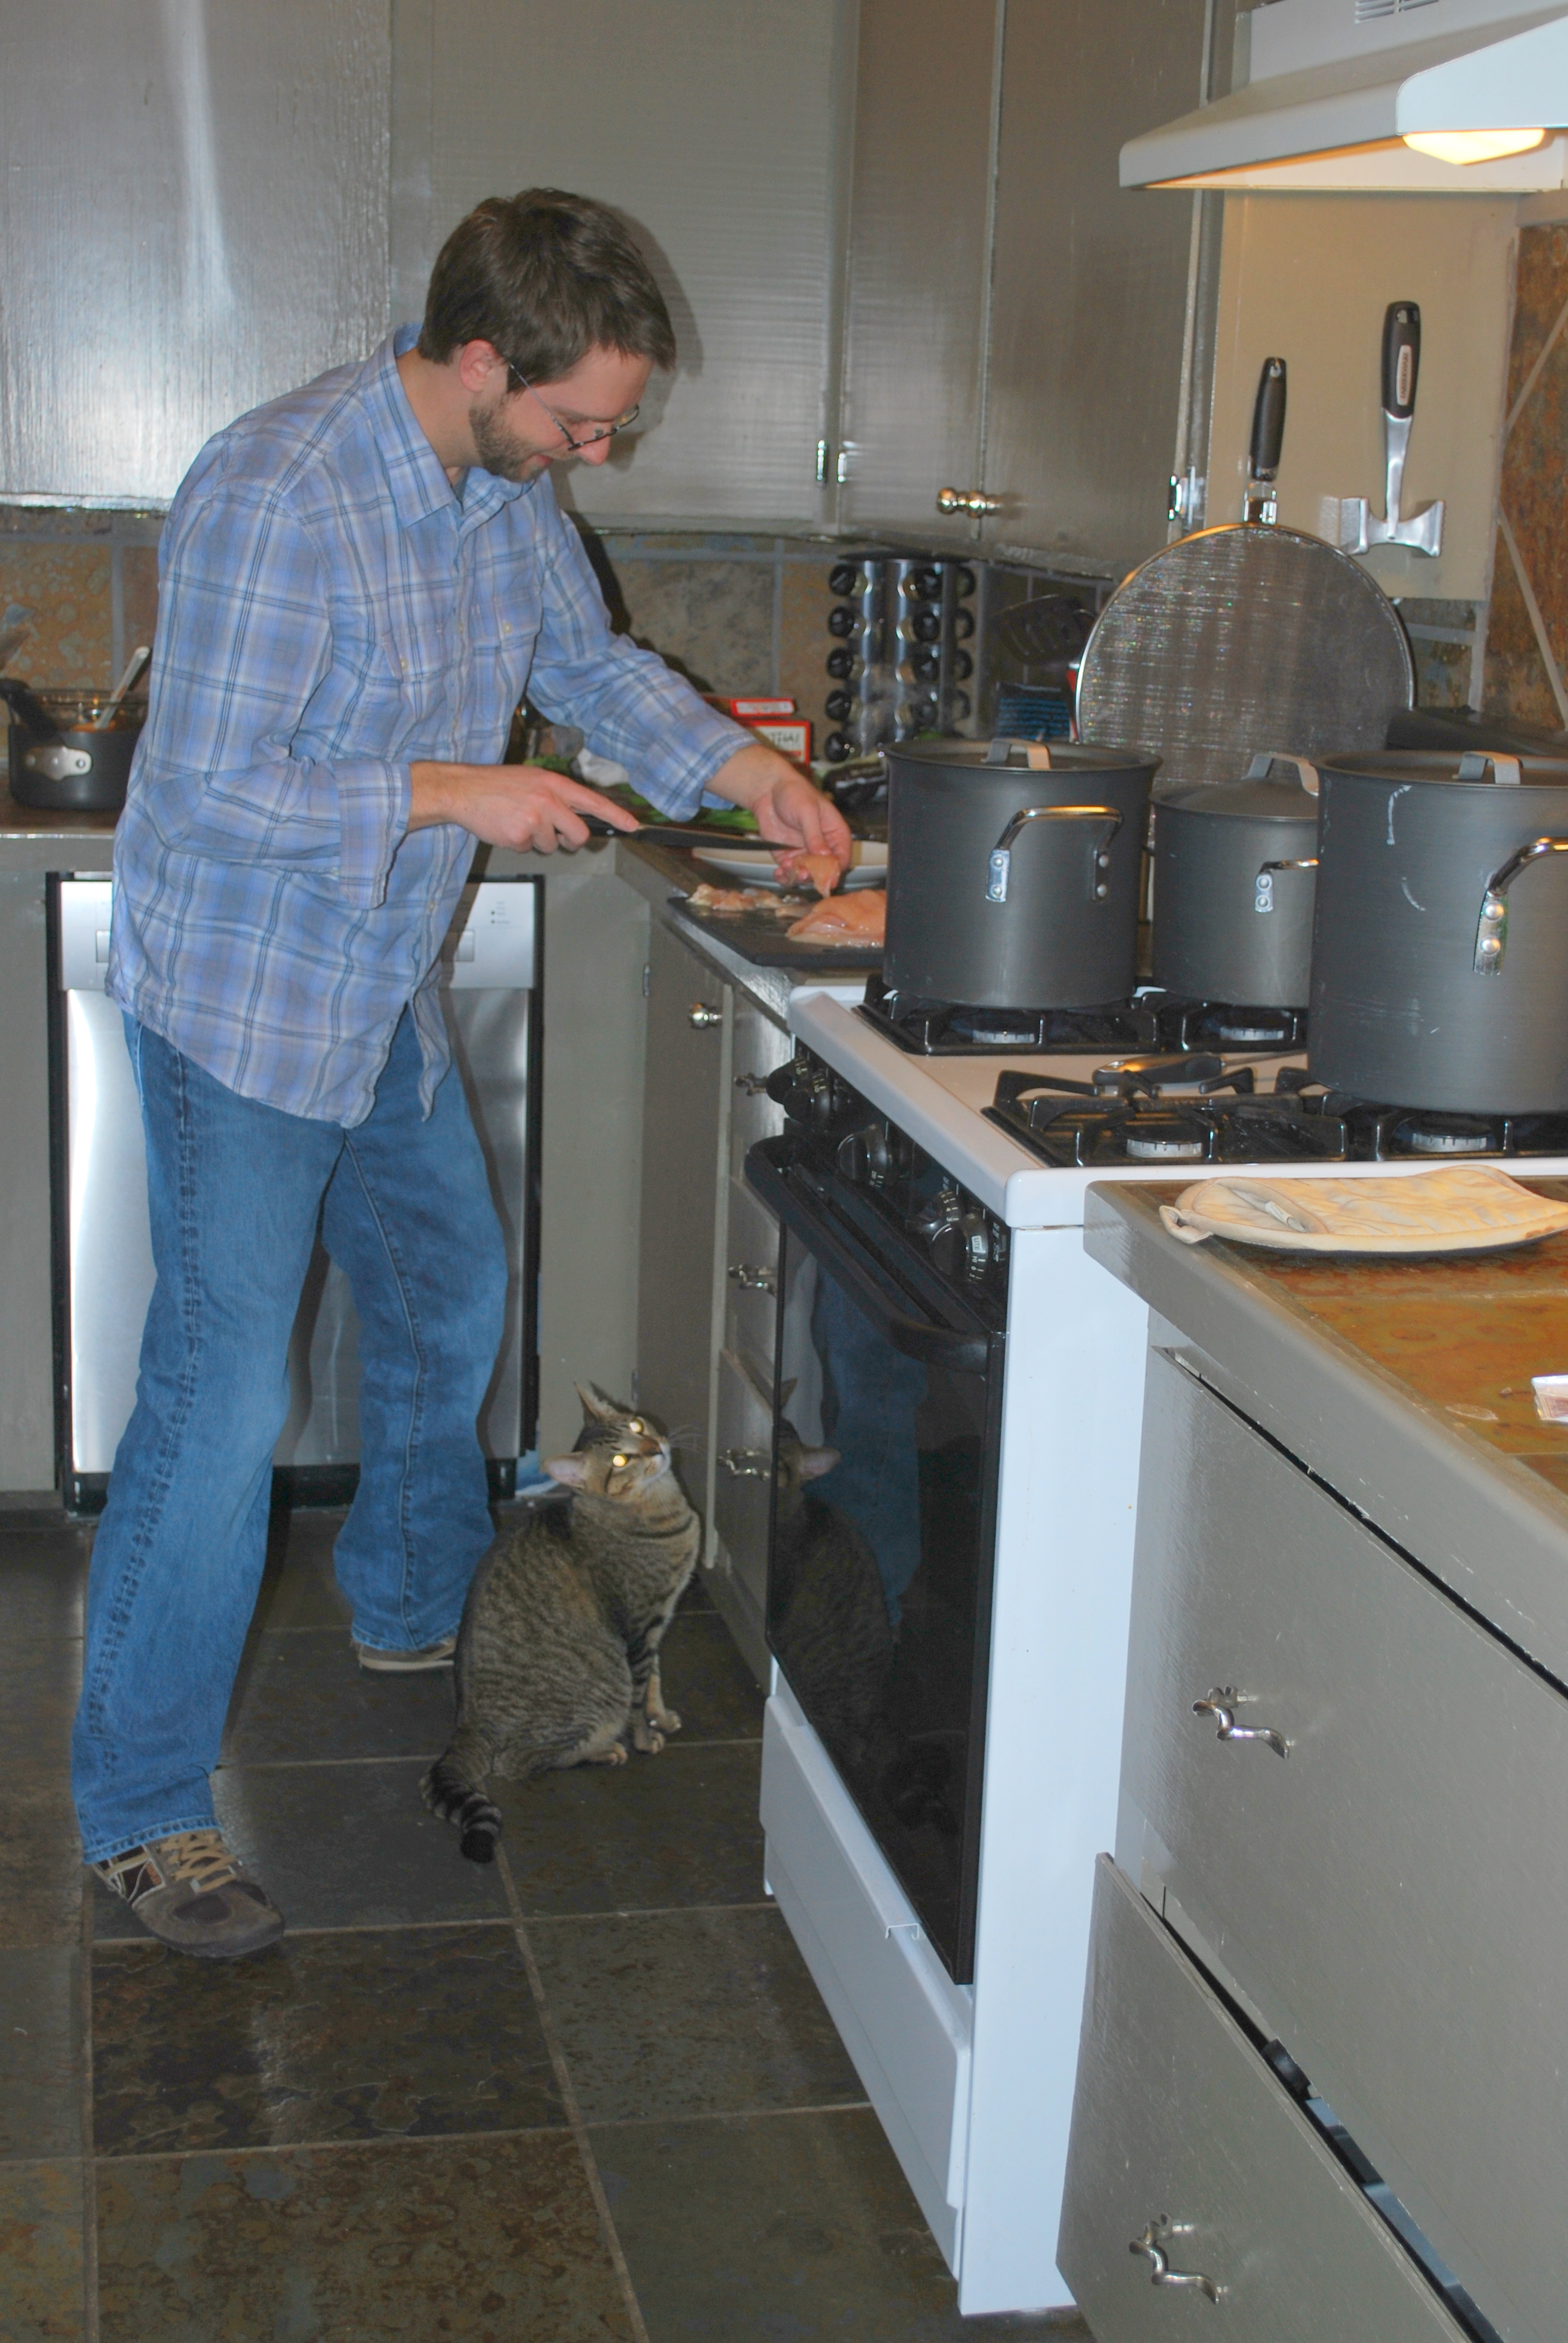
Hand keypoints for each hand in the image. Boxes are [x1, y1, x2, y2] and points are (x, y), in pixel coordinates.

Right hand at [408, 760, 640, 852]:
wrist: (463, 789)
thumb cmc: (496, 786)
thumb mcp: (532, 780)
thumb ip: (555, 796)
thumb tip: (576, 817)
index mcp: (553, 783)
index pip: (592, 801)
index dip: (616, 815)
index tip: (633, 826)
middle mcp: (548, 799)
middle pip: (578, 834)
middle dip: (569, 841)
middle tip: (554, 835)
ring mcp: (535, 817)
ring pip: (551, 845)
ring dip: (537, 841)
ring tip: (517, 822)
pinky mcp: (520, 834)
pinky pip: (530, 850)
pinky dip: (519, 844)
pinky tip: (506, 828)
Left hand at [710, 743, 851, 868]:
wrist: (768, 790)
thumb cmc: (794, 793)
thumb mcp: (807, 812)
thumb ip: (815, 836)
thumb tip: (825, 857)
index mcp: (835, 834)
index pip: (842, 858)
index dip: (836, 869)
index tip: (826, 874)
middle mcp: (822, 847)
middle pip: (825, 871)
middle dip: (815, 875)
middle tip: (804, 873)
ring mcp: (805, 853)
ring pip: (807, 875)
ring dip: (799, 877)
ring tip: (789, 869)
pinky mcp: (788, 857)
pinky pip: (789, 873)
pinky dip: (785, 877)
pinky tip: (779, 872)